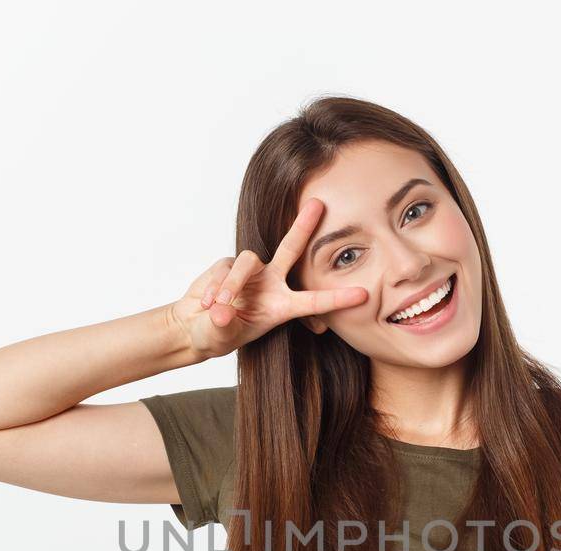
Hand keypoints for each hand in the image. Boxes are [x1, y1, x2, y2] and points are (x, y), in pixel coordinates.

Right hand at [167, 197, 368, 361]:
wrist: (196, 326)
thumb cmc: (217, 335)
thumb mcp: (221, 337)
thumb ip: (223, 326)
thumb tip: (222, 313)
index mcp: (281, 307)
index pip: (313, 301)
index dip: (337, 298)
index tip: (363, 295)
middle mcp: (271, 284)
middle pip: (290, 249)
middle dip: (303, 226)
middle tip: (318, 204)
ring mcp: (251, 272)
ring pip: (247, 262)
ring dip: (232, 284)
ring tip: (218, 307)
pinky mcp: (228, 264)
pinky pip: (225, 268)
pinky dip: (214, 288)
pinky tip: (208, 304)